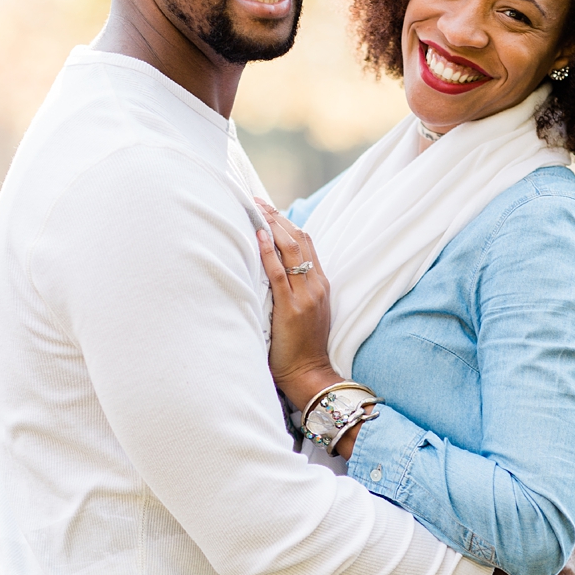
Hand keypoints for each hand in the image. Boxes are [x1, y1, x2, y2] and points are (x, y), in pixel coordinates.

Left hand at [255, 203, 338, 408]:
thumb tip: (268, 268)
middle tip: (256, 200)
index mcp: (319, 285)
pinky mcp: (293, 309)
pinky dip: (268, 254)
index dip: (286, 222)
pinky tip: (257, 237)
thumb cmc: (299, 347)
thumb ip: (292, 289)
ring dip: (271, 227)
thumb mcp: (302, 311)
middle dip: (276, 217)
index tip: (267, 207)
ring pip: (291, 251)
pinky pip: (280, 275)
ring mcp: (306, 296)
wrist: (309, 374)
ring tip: (254, 208)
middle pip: (299, 240)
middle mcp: (316, 286)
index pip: (305, 242)